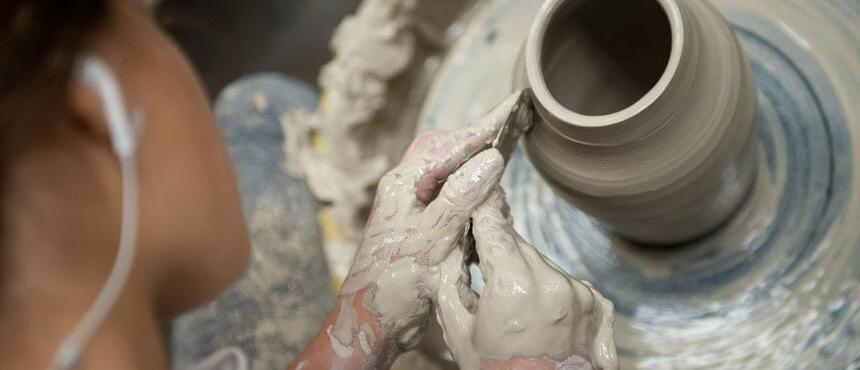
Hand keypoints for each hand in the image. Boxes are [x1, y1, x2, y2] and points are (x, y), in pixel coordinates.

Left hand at [318, 93, 525, 367]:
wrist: (371, 322)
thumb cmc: (390, 285)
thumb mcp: (430, 242)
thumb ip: (458, 200)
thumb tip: (490, 160)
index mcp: (402, 185)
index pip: (450, 145)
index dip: (484, 126)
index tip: (513, 106)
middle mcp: (406, 190)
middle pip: (446, 150)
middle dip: (477, 140)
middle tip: (510, 130)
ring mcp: (413, 207)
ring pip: (449, 173)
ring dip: (476, 169)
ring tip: (502, 164)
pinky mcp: (421, 226)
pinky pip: (451, 198)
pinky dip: (472, 196)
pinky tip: (486, 203)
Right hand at [435, 189, 617, 369]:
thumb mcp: (460, 331)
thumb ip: (449, 281)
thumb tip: (446, 244)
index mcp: (515, 288)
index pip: (492, 226)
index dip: (479, 207)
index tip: (473, 187)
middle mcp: (553, 284)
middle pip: (517, 243)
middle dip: (496, 248)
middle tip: (481, 263)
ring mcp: (581, 294)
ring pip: (541, 261)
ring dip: (524, 270)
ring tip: (512, 305)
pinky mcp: (599, 304)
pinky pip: (565, 280)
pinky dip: (550, 289)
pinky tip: (538, 316)